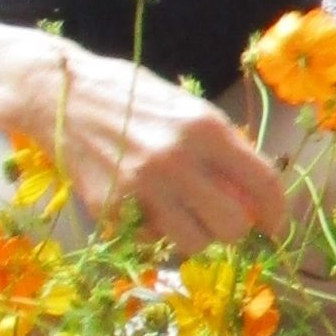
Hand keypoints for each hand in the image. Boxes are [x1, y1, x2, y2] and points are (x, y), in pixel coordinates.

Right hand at [32, 47, 288, 255]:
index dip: (278, 211)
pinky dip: (154, 230)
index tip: (276, 225)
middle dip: (235, 228)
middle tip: (223, 218)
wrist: (58, 93)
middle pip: (232, 225)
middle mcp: (176, 159)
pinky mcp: (110, 207)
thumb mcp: (187, 107)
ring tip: (184, 213)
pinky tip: (144, 204)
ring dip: (197, 234)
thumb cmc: (130, 96)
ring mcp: (141, 186)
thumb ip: (222, 146)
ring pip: (195, 242)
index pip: (262, 183)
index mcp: (205, 128)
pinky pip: (151, 238)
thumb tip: (257, 193)